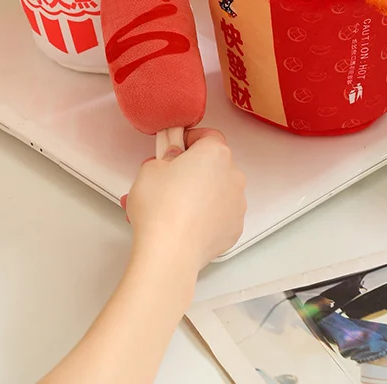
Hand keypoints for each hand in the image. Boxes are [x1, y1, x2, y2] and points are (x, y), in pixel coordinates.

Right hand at [123, 128, 246, 273]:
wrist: (170, 251)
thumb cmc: (161, 209)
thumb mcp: (150, 168)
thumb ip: (165, 156)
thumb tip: (171, 159)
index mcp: (214, 153)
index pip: (207, 135)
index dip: (188, 140)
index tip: (175, 149)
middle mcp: (232, 175)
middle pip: (213, 163)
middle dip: (193, 168)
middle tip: (169, 178)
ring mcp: (236, 204)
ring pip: (217, 189)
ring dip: (200, 192)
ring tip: (173, 205)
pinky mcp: (234, 228)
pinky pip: (220, 213)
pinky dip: (206, 215)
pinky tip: (184, 222)